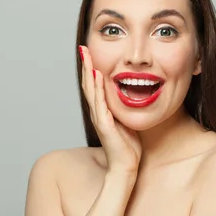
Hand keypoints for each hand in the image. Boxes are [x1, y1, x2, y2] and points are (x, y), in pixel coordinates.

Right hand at [79, 46, 141, 176]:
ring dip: (88, 71)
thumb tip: (131, 98)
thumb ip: (124, 111)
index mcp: (103, 112)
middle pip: (88, 84)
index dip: (91, 70)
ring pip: (91, 90)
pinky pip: (100, 102)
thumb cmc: (128, 148)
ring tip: (86, 55)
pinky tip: (98, 75)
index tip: (90, 53)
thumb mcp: (126, 123)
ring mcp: (99, 118)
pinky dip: (98, 87)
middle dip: (86, 65)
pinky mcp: (104, 125)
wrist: (126, 167)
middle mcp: (98, 113)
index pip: (94, 87)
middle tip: (83, 47)